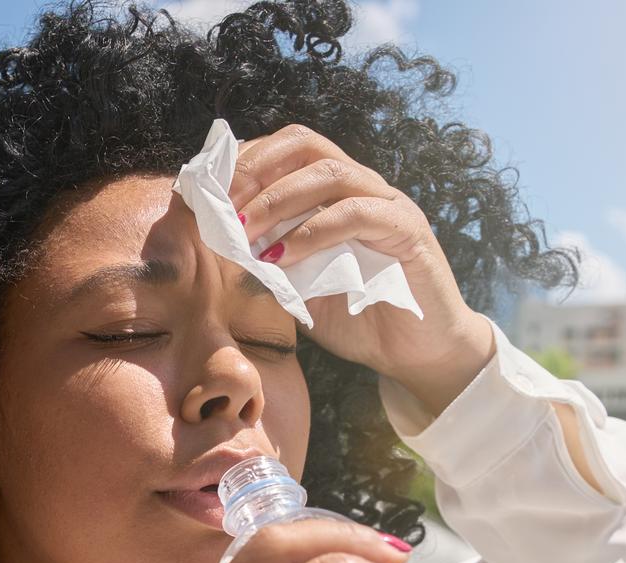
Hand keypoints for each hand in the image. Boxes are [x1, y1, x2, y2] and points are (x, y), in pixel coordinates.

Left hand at [229, 123, 495, 415]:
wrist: (417, 355)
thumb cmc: (359, 318)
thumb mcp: (301, 286)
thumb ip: (270, 259)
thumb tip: (221, 243)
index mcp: (336, 193)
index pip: (288, 149)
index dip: (246, 162)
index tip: (209, 192)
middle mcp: (363, 187)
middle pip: (306, 144)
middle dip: (256, 170)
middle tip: (223, 207)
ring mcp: (388, 204)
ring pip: (330, 173)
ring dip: (278, 199)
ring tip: (245, 231)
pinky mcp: (408, 232)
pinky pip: (357, 215)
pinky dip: (313, 232)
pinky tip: (282, 256)